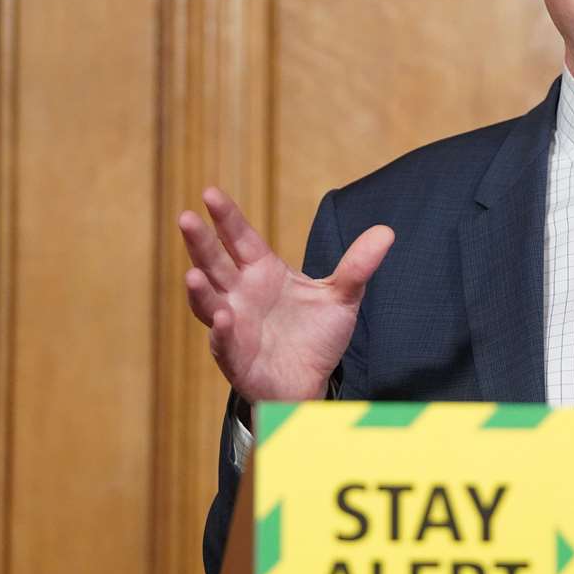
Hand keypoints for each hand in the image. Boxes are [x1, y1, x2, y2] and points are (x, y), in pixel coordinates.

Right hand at [177, 187, 393, 401]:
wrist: (311, 381)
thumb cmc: (315, 335)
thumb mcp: (341, 297)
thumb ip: (358, 266)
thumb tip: (387, 231)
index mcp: (262, 272)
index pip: (241, 239)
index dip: (226, 218)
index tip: (210, 193)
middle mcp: (241, 295)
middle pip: (215, 264)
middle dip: (200, 243)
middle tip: (186, 218)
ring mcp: (234, 326)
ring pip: (209, 303)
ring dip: (200, 290)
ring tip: (193, 273)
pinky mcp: (237, 358)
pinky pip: (224, 344)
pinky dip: (221, 332)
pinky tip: (222, 318)